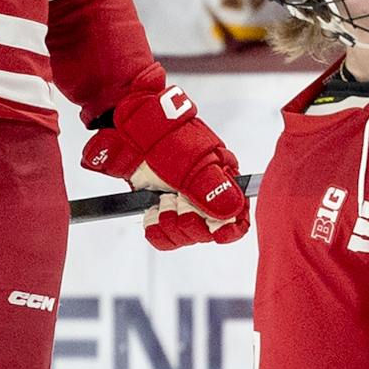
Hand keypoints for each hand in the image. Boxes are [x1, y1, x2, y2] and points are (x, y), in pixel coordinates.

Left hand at [81, 80, 249, 247]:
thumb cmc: (166, 137)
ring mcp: (184, 204)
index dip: (229, 229)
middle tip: (175, 200)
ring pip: (186, 236)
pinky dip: (157, 231)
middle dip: (190, 221)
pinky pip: (165, 238)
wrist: (129, 131)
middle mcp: (207, 196)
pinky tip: (152, 214)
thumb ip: (214, 189)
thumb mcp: (193, 162)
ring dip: (170, 224)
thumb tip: (234, 210)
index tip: (216, 232)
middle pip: (209, 232)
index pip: (238, 217)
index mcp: (224, 181)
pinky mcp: (163, 210)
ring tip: (161, 201)